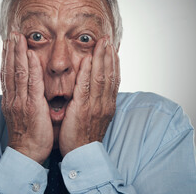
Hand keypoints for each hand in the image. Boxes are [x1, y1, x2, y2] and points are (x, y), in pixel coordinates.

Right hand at [0, 32, 52, 163]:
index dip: (7, 58)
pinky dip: (31, 68)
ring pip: (18, 73)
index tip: (8, 44)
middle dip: (11, 50)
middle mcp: (13, 98)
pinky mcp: (32, 106)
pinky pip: (32, 84)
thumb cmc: (27, 135)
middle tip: (12, 34)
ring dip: (18, 53)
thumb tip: (23, 89)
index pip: (6, 74)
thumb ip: (21, 99)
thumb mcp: (20, 114)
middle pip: (10, 70)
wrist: (27, 153)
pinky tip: (31, 55)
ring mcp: (21, 102)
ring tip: (17, 37)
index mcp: (11, 100)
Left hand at [59, 37, 119, 155]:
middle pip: (109, 75)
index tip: (112, 49)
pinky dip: (88, 72)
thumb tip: (95, 90)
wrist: (82, 156)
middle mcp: (104, 104)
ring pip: (100, 77)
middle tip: (107, 39)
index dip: (114, 63)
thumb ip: (96, 102)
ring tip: (101, 43)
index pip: (113, 80)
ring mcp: (95, 106)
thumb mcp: (95, 118)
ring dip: (101, 58)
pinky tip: (88, 59)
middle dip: (108, 55)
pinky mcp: (82, 110)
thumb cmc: (85, 136)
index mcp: (108, 105)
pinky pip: (85, 87)